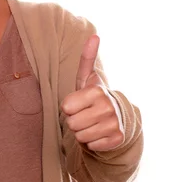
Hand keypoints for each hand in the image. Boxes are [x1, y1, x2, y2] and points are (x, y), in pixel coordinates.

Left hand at [60, 35, 124, 151]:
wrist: (117, 116)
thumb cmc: (95, 96)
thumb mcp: (88, 78)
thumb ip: (87, 58)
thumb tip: (94, 35)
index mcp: (96, 91)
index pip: (65, 107)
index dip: (69, 107)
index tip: (80, 103)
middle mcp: (107, 107)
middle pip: (71, 123)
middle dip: (75, 121)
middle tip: (86, 114)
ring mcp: (114, 124)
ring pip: (80, 136)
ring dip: (83, 132)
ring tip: (92, 123)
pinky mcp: (117, 139)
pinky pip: (91, 146)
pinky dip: (93, 142)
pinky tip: (100, 133)